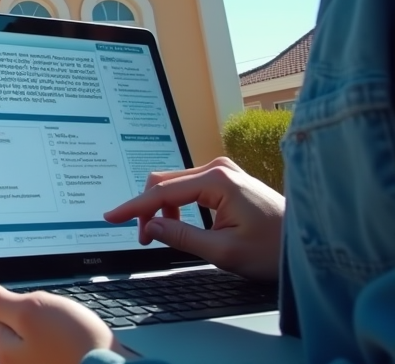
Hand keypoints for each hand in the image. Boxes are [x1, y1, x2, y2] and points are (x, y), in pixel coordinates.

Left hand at [0, 278, 134, 363]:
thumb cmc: (74, 344)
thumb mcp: (30, 310)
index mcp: (5, 353)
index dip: (17, 308)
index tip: (36, 308)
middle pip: (19, 333)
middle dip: (37, 323)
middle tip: (59, 323)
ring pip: (40, 342)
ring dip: (55, 334)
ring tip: (73, 335)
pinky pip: (58, 352)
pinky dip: (68, 347)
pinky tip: (80, 345)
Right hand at [103, 156, 284, 280]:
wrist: (308, 245)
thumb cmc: (274, 249)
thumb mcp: (224, 252)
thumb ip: (182, 237)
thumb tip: (151, 227)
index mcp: (217, 180)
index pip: (162, 192)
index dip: (134, 207)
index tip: (111, 217)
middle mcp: (218, 168)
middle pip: (164, 182)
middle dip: (148, 209)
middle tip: (144, 238)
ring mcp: (223, 171)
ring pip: (174, 184)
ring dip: (162, 208)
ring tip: (161, 235)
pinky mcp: (226, 179)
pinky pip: (189, 186)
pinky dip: (176, 205)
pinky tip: (177, 224)